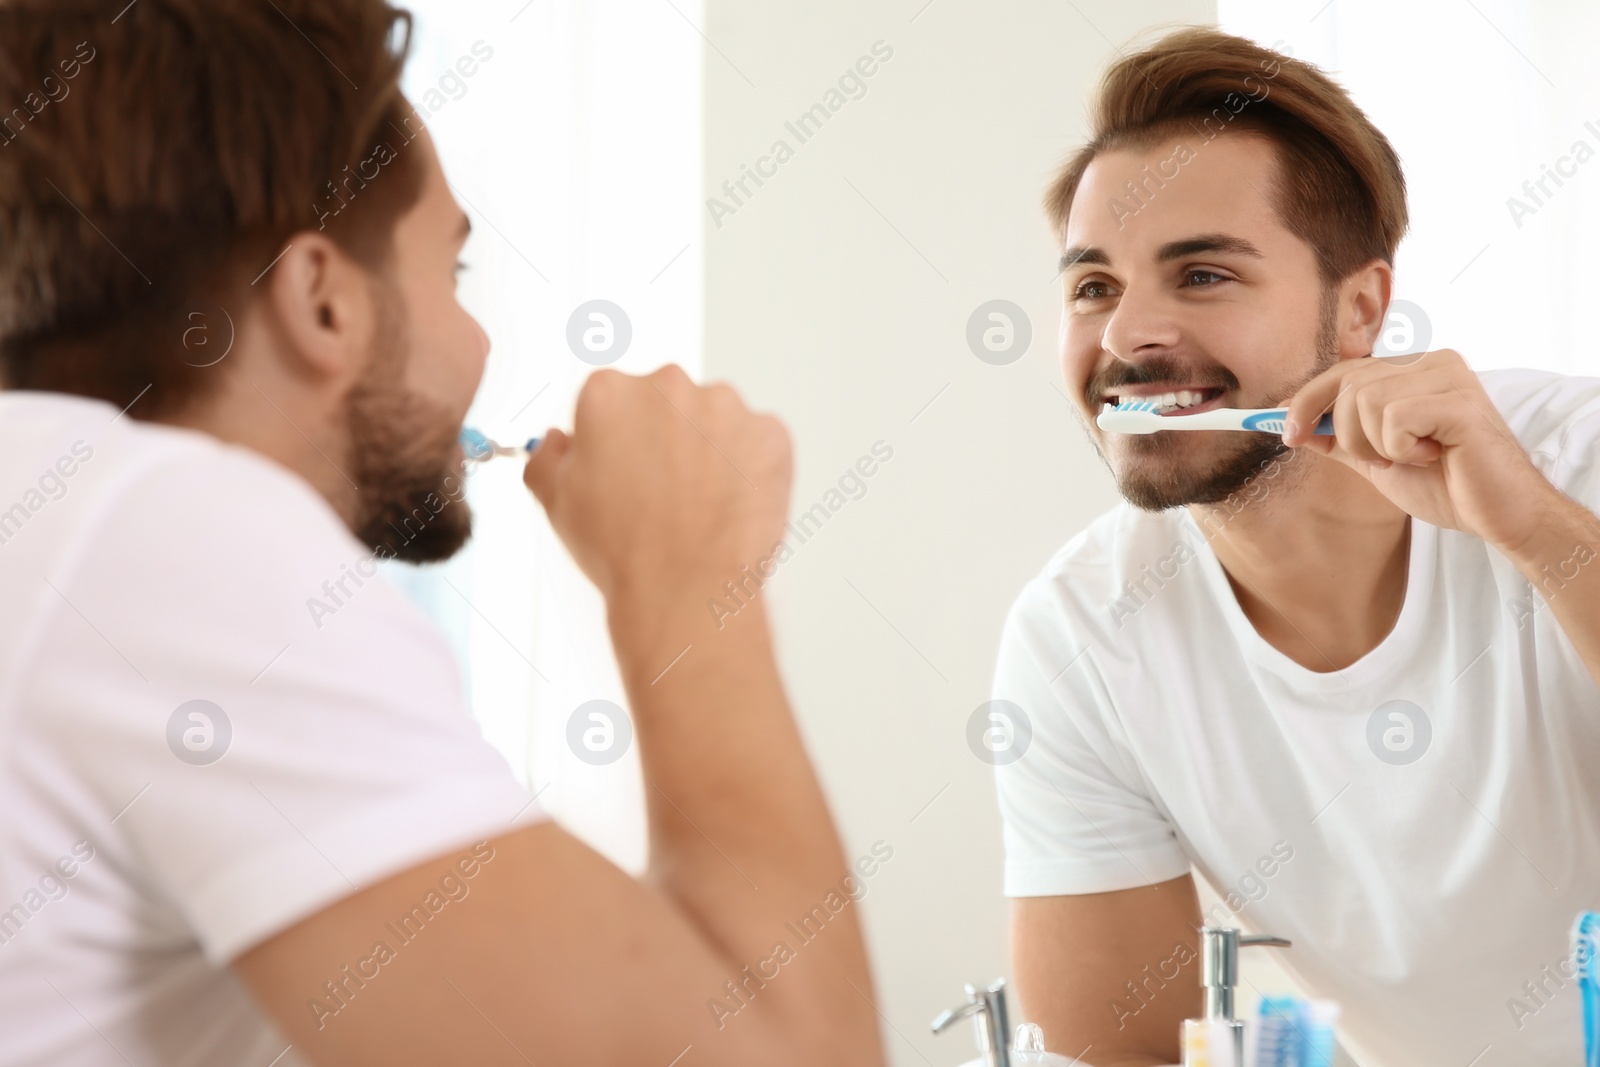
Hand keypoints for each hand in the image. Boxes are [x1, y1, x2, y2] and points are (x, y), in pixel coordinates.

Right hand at [523, 365, 791, 644]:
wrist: (686, 590)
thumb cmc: (624, 551)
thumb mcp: (556, 502)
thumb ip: (548, 457)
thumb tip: (557, 440)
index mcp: (609, 393)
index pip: (610, 400)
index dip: (616, 441)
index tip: (623, 470)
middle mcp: (667, 386)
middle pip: (664, 402)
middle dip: (663, 438)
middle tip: (661, 493)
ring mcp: (725, 407)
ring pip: (714, 419)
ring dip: (708, 449)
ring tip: (696, 504)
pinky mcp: (770, 433)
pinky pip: (758, 442)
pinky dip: (749, 467)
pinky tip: (728, 505)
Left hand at [1281, 350, 1558, 551]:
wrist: (1496, 515)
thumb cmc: (1445, 484)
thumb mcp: (1376, 458)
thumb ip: (1337, 436)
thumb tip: (1287, 420)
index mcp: (1415, 369)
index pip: (1343, 371)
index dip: (1306, 400)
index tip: (1285, 432)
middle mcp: (1433, 361)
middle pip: (1347, 385)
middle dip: (1348, 434)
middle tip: (1383, 460)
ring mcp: (1449, 375)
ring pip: (1365, 402)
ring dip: (1378, 445)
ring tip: (1417, 457)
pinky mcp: (1459, 400)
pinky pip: (1393, 419)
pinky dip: (1401, 449)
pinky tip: (1434, 456)